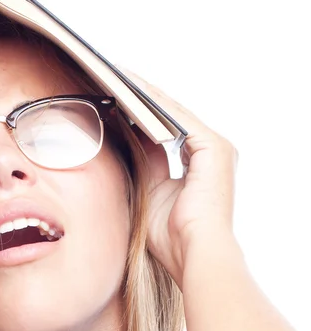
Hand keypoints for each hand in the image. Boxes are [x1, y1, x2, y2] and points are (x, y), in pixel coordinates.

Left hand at [122, 69, 238, 287]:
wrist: (193, 253)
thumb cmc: (170, 236)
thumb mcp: (149, 194)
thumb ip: (143, 166)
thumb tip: (125, 141)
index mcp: (197, 166)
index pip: (163, 133)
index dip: (138, 117)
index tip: (114, 100)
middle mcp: (210, 153)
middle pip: (170, 118)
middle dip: (141, 100)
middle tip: (114, 80)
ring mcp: (216, 149)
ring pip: (174, 113)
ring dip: (146, 95)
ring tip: (119, 78)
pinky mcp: (215, 148)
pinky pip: (179, 118)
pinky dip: (156, 104)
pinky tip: (134, 91)